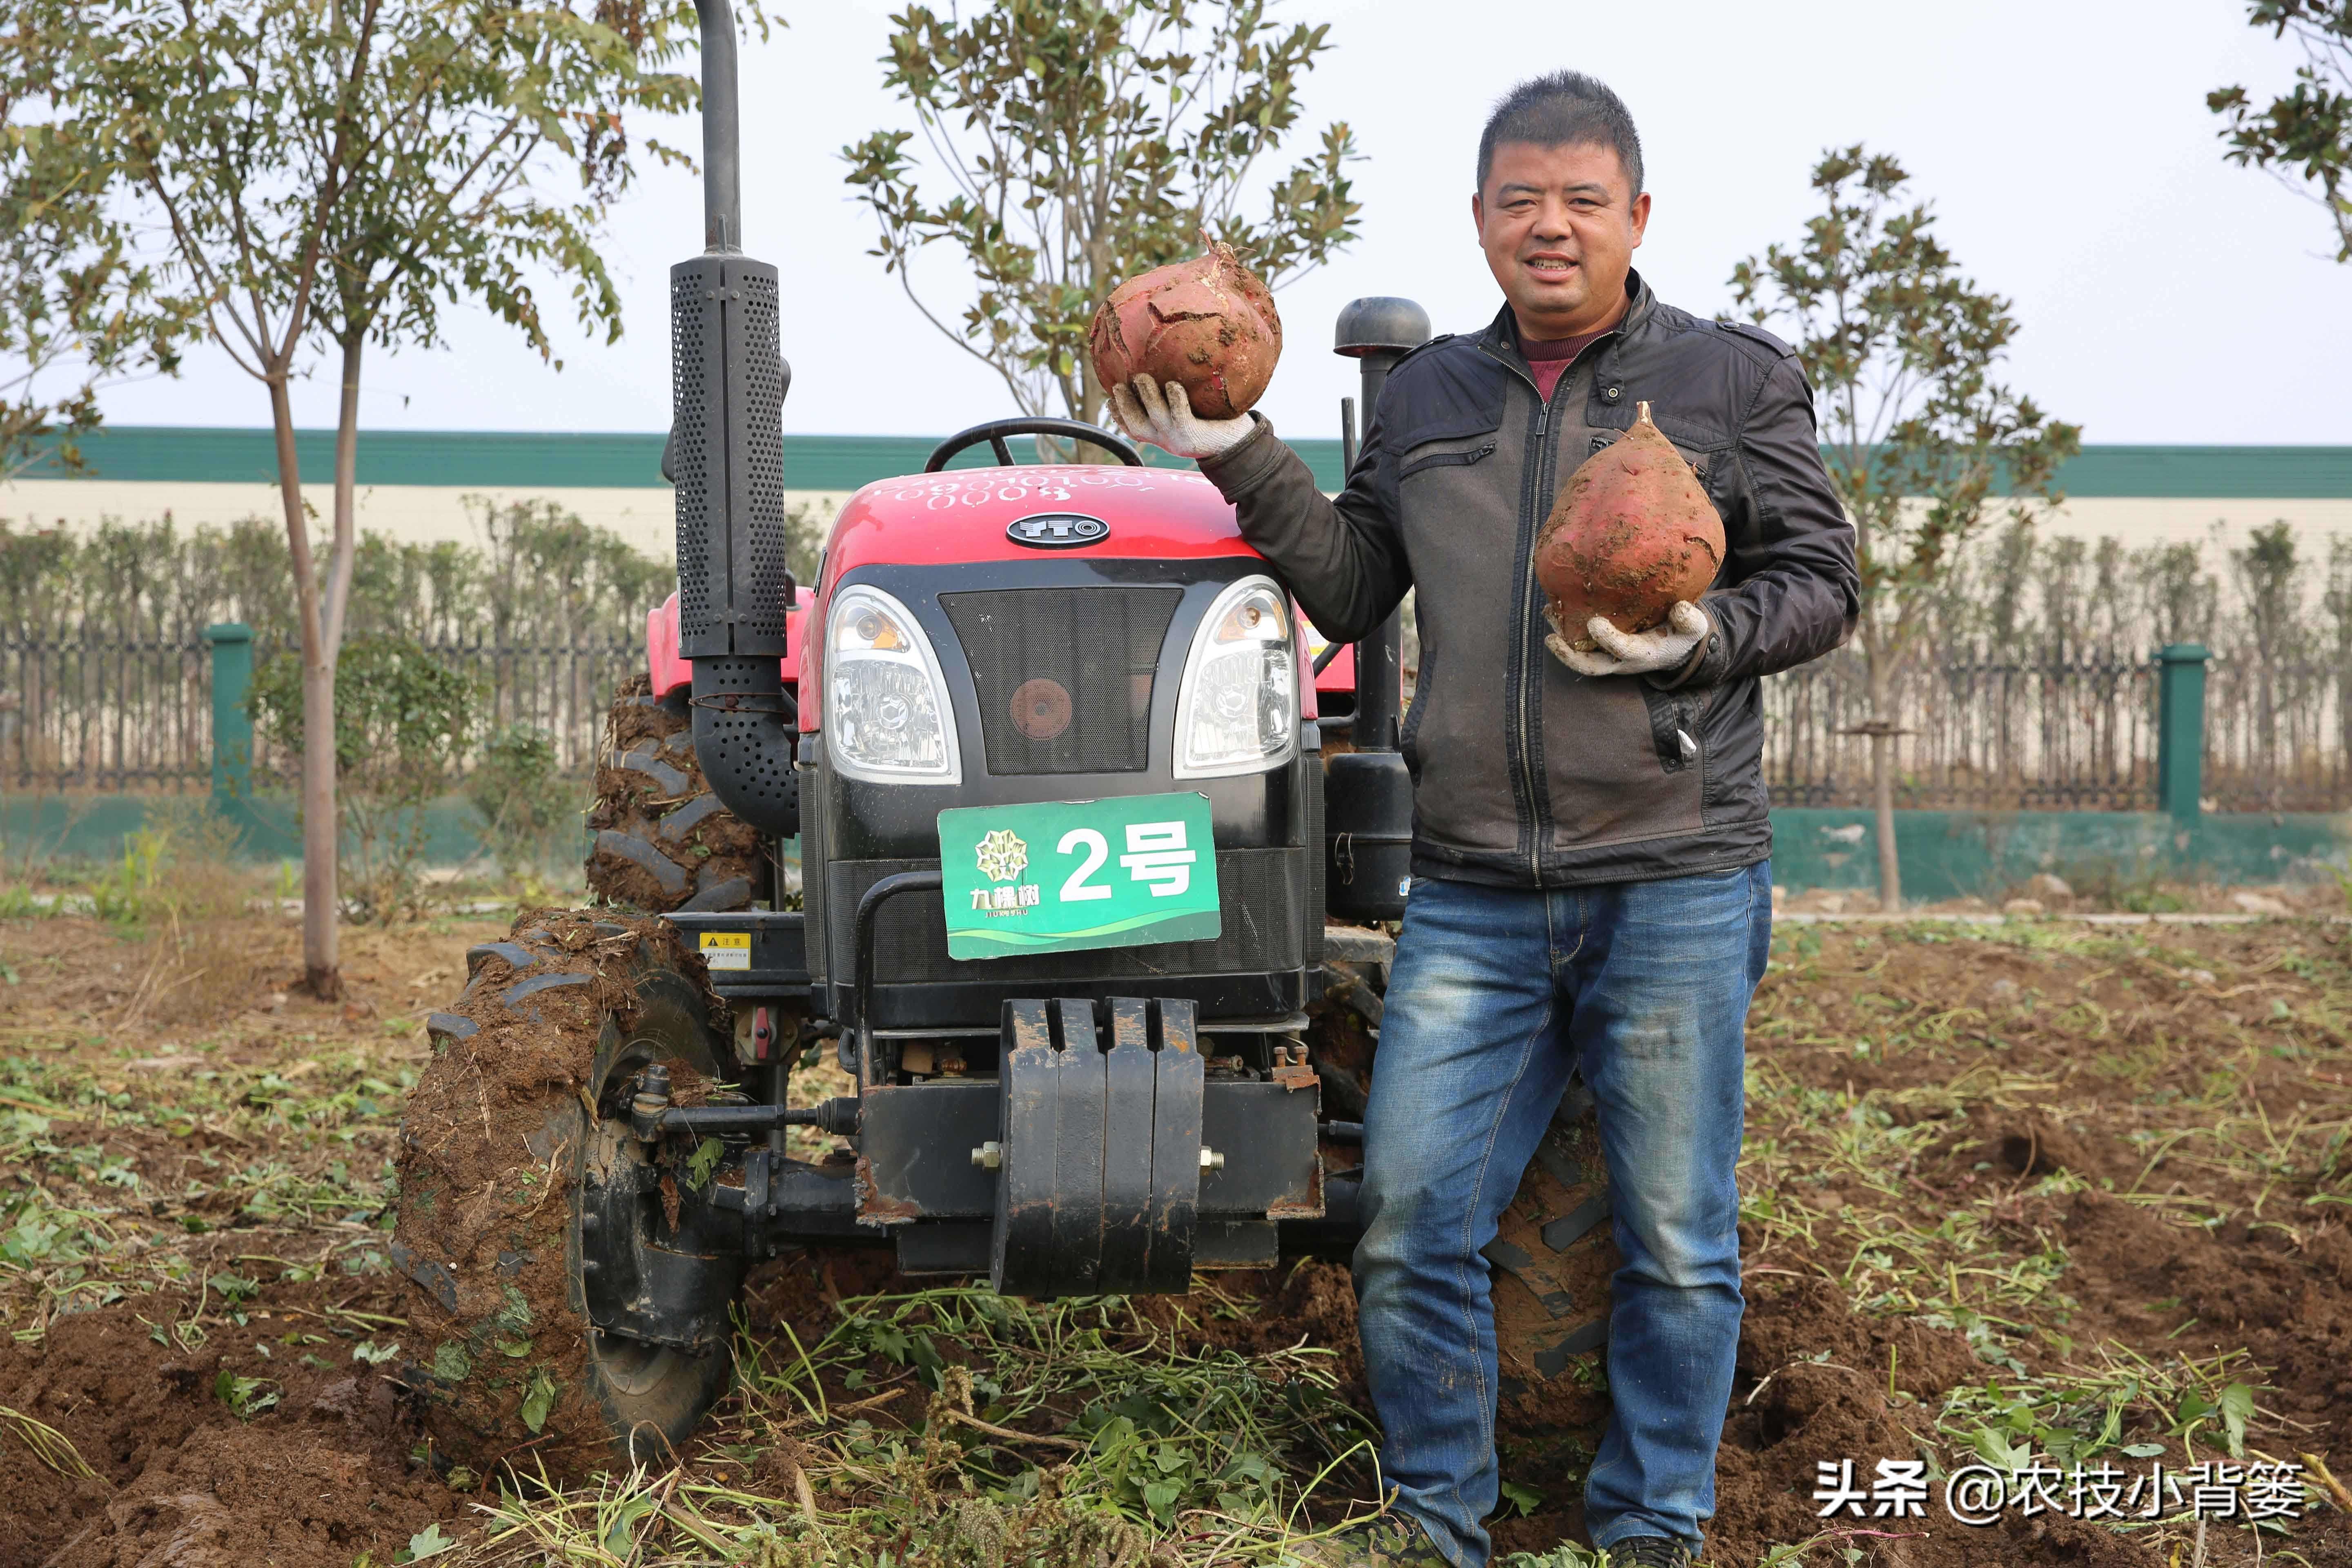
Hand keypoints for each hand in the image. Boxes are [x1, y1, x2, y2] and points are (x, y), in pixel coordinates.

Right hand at [1108, 375, 1255, 462]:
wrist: (1241, 444)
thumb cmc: (1216, 423)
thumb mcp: (1190, 415)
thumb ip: (1174, 403)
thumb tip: (1166, 369)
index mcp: (1162, 437)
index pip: (1133, 429)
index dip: (1118, 416)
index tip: (1108, 399)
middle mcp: (1167, 440)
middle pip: (1137, 425)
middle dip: (1124, 405)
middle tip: (1119, 384)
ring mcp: (1179, 439)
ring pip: (1155, 417)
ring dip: (1146, 396)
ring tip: (1141, 377)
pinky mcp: (1194, 436)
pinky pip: (1180, 414)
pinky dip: (1175, 398)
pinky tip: (1173, 384)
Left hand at [1547, 600, 1710, 677]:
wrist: (1675, 647)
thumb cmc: (1682, 635)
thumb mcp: (1694, 628)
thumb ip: (1691, 620)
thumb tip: (1680, 608)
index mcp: (1644, 654)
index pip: (1623, 650)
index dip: (1608, 639)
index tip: (1594, 622)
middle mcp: (1621, 660)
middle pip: (1592, 666)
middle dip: (1570, 655)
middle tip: (1551, 638)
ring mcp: (1609, 657)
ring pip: (1580, 655)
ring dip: (1561, 640)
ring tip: (1548, 613)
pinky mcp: (1601, 649)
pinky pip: (1579, 644)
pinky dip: (1565, 630)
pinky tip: (1554, 609)